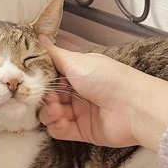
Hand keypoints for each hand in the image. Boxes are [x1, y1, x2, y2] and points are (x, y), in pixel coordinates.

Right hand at [39, 36, 167, 151]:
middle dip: (44, 98)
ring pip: (50, 114)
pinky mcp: (81, 131)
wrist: (133, 107)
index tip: (35, 80)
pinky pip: (59, 130)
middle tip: (51, 97)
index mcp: (77, 73)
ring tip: (57, 110)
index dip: (41, 79)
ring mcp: (79, 113)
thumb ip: (53, 54)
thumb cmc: (106, 78)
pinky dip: (56, 126)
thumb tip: (38, 37)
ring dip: (48, 112)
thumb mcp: (77, 61)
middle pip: (48, 97)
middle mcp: (76, 92)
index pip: (50, 77)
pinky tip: (61, 120)